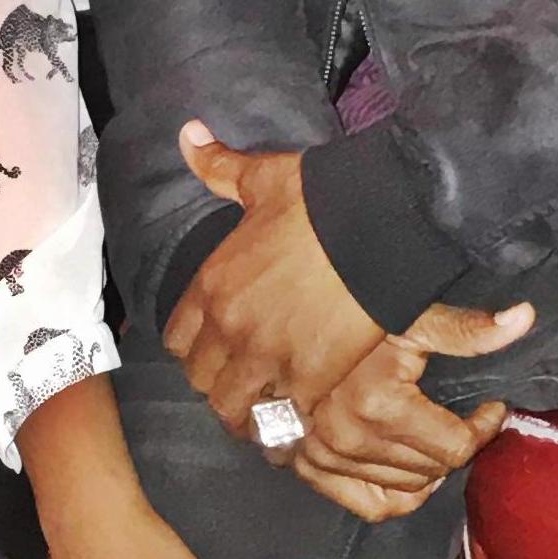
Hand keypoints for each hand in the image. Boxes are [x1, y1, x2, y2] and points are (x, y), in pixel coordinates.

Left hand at [162, 126, 385, 433]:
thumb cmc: (321, 200)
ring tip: (264, 412)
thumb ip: (218, 167)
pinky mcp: (311, 380)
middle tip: (240, 385)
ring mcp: (269, 359)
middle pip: (203, 381)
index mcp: (214, 285)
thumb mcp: (261, 180)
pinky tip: (298, 420)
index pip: (179, 340)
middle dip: (218, 384)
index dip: (193, 348)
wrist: (378, 226)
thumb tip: (187, 134)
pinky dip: (287, 424)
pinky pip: (282, 420)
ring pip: (237, 409)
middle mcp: (232, 329)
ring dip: (247, 413)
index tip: (211, 349)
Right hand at [288, 296, 539, 523]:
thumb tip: (524, 318)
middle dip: (456, 444)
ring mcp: (325, 457)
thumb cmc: (354, 315)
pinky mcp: (309, 467)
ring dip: (428, 467)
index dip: (482, 427)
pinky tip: (407, 466)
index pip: (456, 445)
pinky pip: (370, 504)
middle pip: (433, 469)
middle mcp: (349, 439)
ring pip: (406, 489)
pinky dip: (397, 493)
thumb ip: (467, 328)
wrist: (284, 324)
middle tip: (461, 418)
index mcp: (379, 405)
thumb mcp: (412, 316)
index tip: (489, 408)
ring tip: (434, 435)